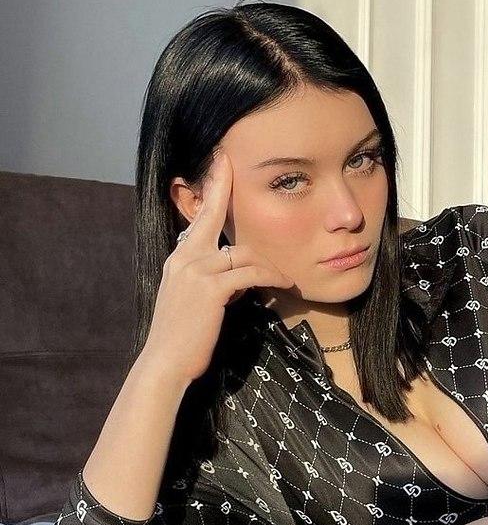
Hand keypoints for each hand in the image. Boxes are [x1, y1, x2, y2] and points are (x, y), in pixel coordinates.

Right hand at [143, 148, 293, 385]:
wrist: (165, 363)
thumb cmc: (182, 337)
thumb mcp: (191, 299)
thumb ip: (209, 278)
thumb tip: (234, 272)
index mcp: (180, 259)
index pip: (199, 218)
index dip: (211, 189)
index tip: (220, 162)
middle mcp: (185, 258)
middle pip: (213, 216)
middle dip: (223, 187)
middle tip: (232, 160)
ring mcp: (196, 270)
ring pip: (243, 252)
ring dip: (269, 264)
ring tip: (286, 277)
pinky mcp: (211, 287)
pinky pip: (250, 273)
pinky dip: (270, 277)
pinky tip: (284, 284)